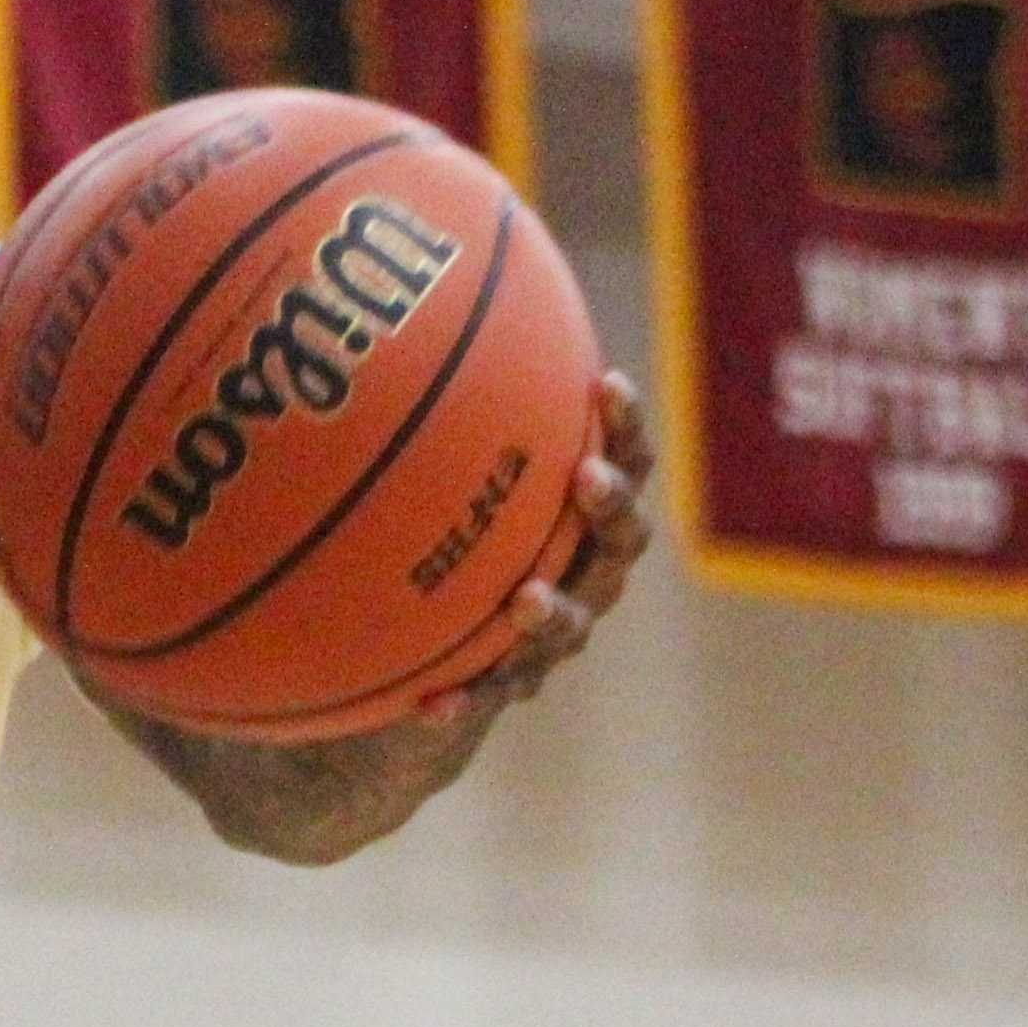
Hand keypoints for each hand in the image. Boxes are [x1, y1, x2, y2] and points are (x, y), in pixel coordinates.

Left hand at [416, 373, 651, 723]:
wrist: (437, 649)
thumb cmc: (453, 533)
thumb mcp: (448, 479)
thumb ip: (443, 419)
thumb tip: (404, 318)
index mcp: (583, 512)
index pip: (621, 457)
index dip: (623, 424)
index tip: (606, 384)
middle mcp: (587, 568)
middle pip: (617, 538)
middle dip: (608, 505)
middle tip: (589, 479)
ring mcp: (559, 630)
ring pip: (570, 623)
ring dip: (553, 609)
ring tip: (528, 600)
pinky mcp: (513, 683)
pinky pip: (494, 693)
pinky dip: (465, 698)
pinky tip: (430, 708)